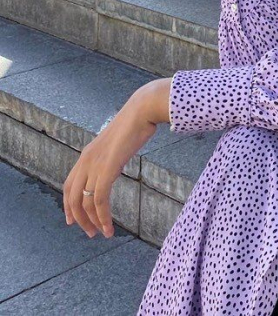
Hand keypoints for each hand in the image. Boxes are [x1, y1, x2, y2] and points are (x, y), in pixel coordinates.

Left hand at [63, 88, 160, 238]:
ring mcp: (95, 165)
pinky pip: (99, 200)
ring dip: (92, 222)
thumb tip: (118, 159)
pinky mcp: (106, 169)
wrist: (141, 111)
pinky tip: (109, 227)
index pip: (69, 185)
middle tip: (90, 233)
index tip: (72, 221)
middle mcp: (86, 161)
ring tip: (102, 233)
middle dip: (79, 219)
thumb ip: (113, 154)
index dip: (68, 205)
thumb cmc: (137, 123)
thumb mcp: (118, 142)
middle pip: (73, 198)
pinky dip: (102, 217)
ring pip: (85, 203)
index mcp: (87, 154)